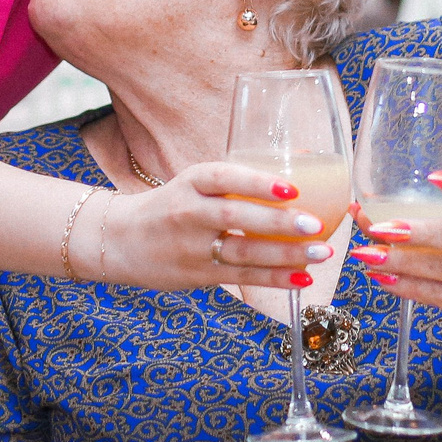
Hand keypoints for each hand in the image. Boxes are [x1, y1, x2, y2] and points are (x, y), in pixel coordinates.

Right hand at [85, 164, 337, 291]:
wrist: (120, 241)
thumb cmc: (172, 206)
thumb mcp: (194, 184)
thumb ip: (237, 181)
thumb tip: (303, 163)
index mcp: (190, 182)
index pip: (223, 177)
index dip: (256, 182)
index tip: (291, 188)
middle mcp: (188, 213)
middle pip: (236, 217)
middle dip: (278, 222)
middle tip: (316, 223)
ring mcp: (192, 248)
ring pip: (243, 252)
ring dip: (285, 255)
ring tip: (321, 252)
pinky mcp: (199, 275)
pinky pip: (242, 277)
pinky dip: (274, 278)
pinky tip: (302, 277)